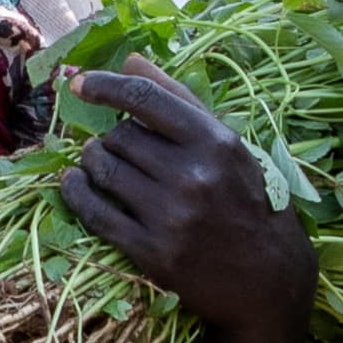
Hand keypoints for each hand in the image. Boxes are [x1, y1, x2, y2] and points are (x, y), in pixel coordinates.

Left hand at [58, 66, 310, 342]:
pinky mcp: (152, 252)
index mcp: (216, 142)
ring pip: (103, 170)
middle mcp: (193, 175)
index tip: (80, 84)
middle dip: (111, 139)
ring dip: (93, 163)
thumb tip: (131, 60)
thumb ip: (180, 101)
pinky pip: (96, 213)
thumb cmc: (248, 204)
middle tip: (118, 149)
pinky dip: (78, 194)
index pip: (146, 99)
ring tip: (100, 165)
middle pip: (120, 137)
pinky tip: (75, 185)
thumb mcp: (228, 147)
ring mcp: (171, 216)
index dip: (106, 87)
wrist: (267, 282)